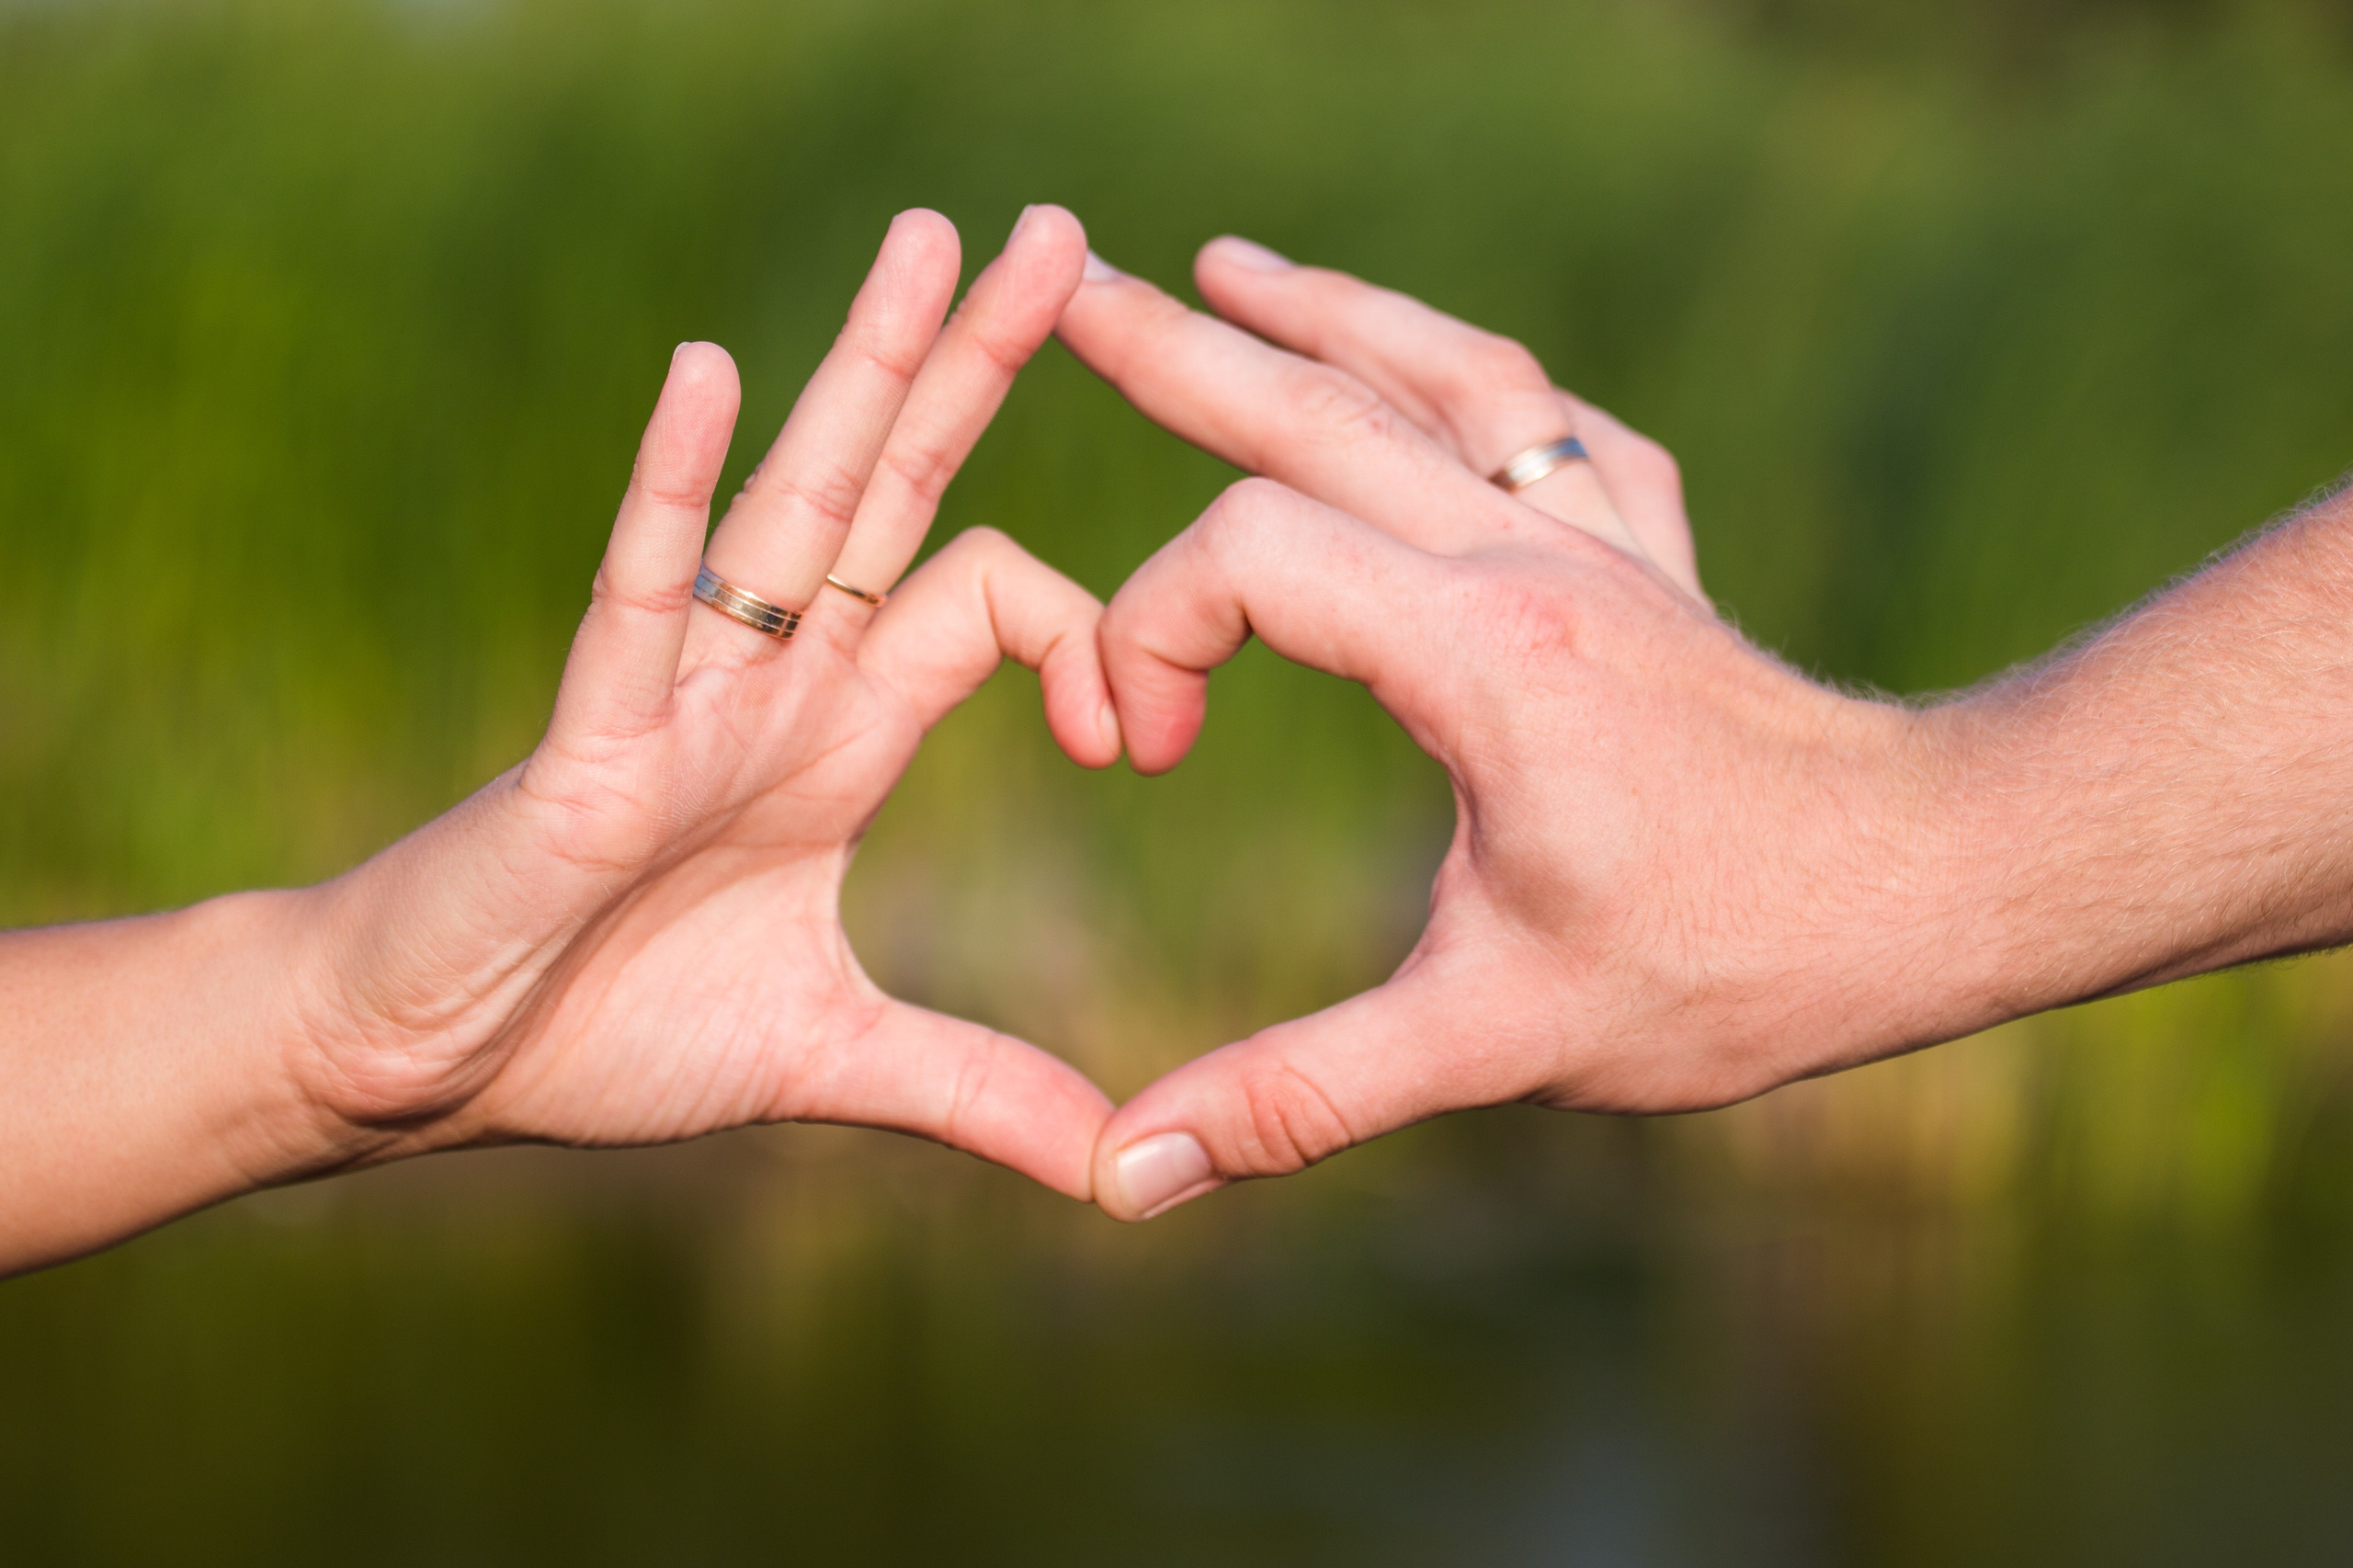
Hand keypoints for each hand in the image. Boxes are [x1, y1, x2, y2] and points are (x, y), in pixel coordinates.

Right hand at [286, 206, 1118, 1196]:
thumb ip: (973, 1084)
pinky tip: (711, 373)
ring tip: (931, 237)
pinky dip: (669, 487)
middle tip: (1065, 235)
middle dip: (978, 365)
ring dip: (860, 370)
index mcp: (844, 730)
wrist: (432, 1066)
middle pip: (902, 490)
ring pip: (788, 504)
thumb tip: (1114, 1162)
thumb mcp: (831, 1056)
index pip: (995, 600)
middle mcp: (775, 678)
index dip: (1090, 636)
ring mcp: (681, 690)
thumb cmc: (604, 1032)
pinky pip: (636, 595)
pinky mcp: (586, 737)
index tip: (1130, 742)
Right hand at [1058, 239, 1980, 1218]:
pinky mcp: (1656, 560)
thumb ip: (1302, 1094)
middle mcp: (1534, 560)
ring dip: (1324, 316)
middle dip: (1180, 349)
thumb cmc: (1739, 962)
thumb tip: (1127, 1173)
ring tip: (1226, 267)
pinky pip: (1553, 423)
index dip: (1148, 633)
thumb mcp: (1500, 1042)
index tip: (1146, 749)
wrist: (1944, 884)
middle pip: (1324, 406)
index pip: (1251, 554)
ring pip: (1440, 377)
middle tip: (1070, 286)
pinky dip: (1471, 382)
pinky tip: (1444, 378)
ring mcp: (1604, 542)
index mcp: (1479, 655)